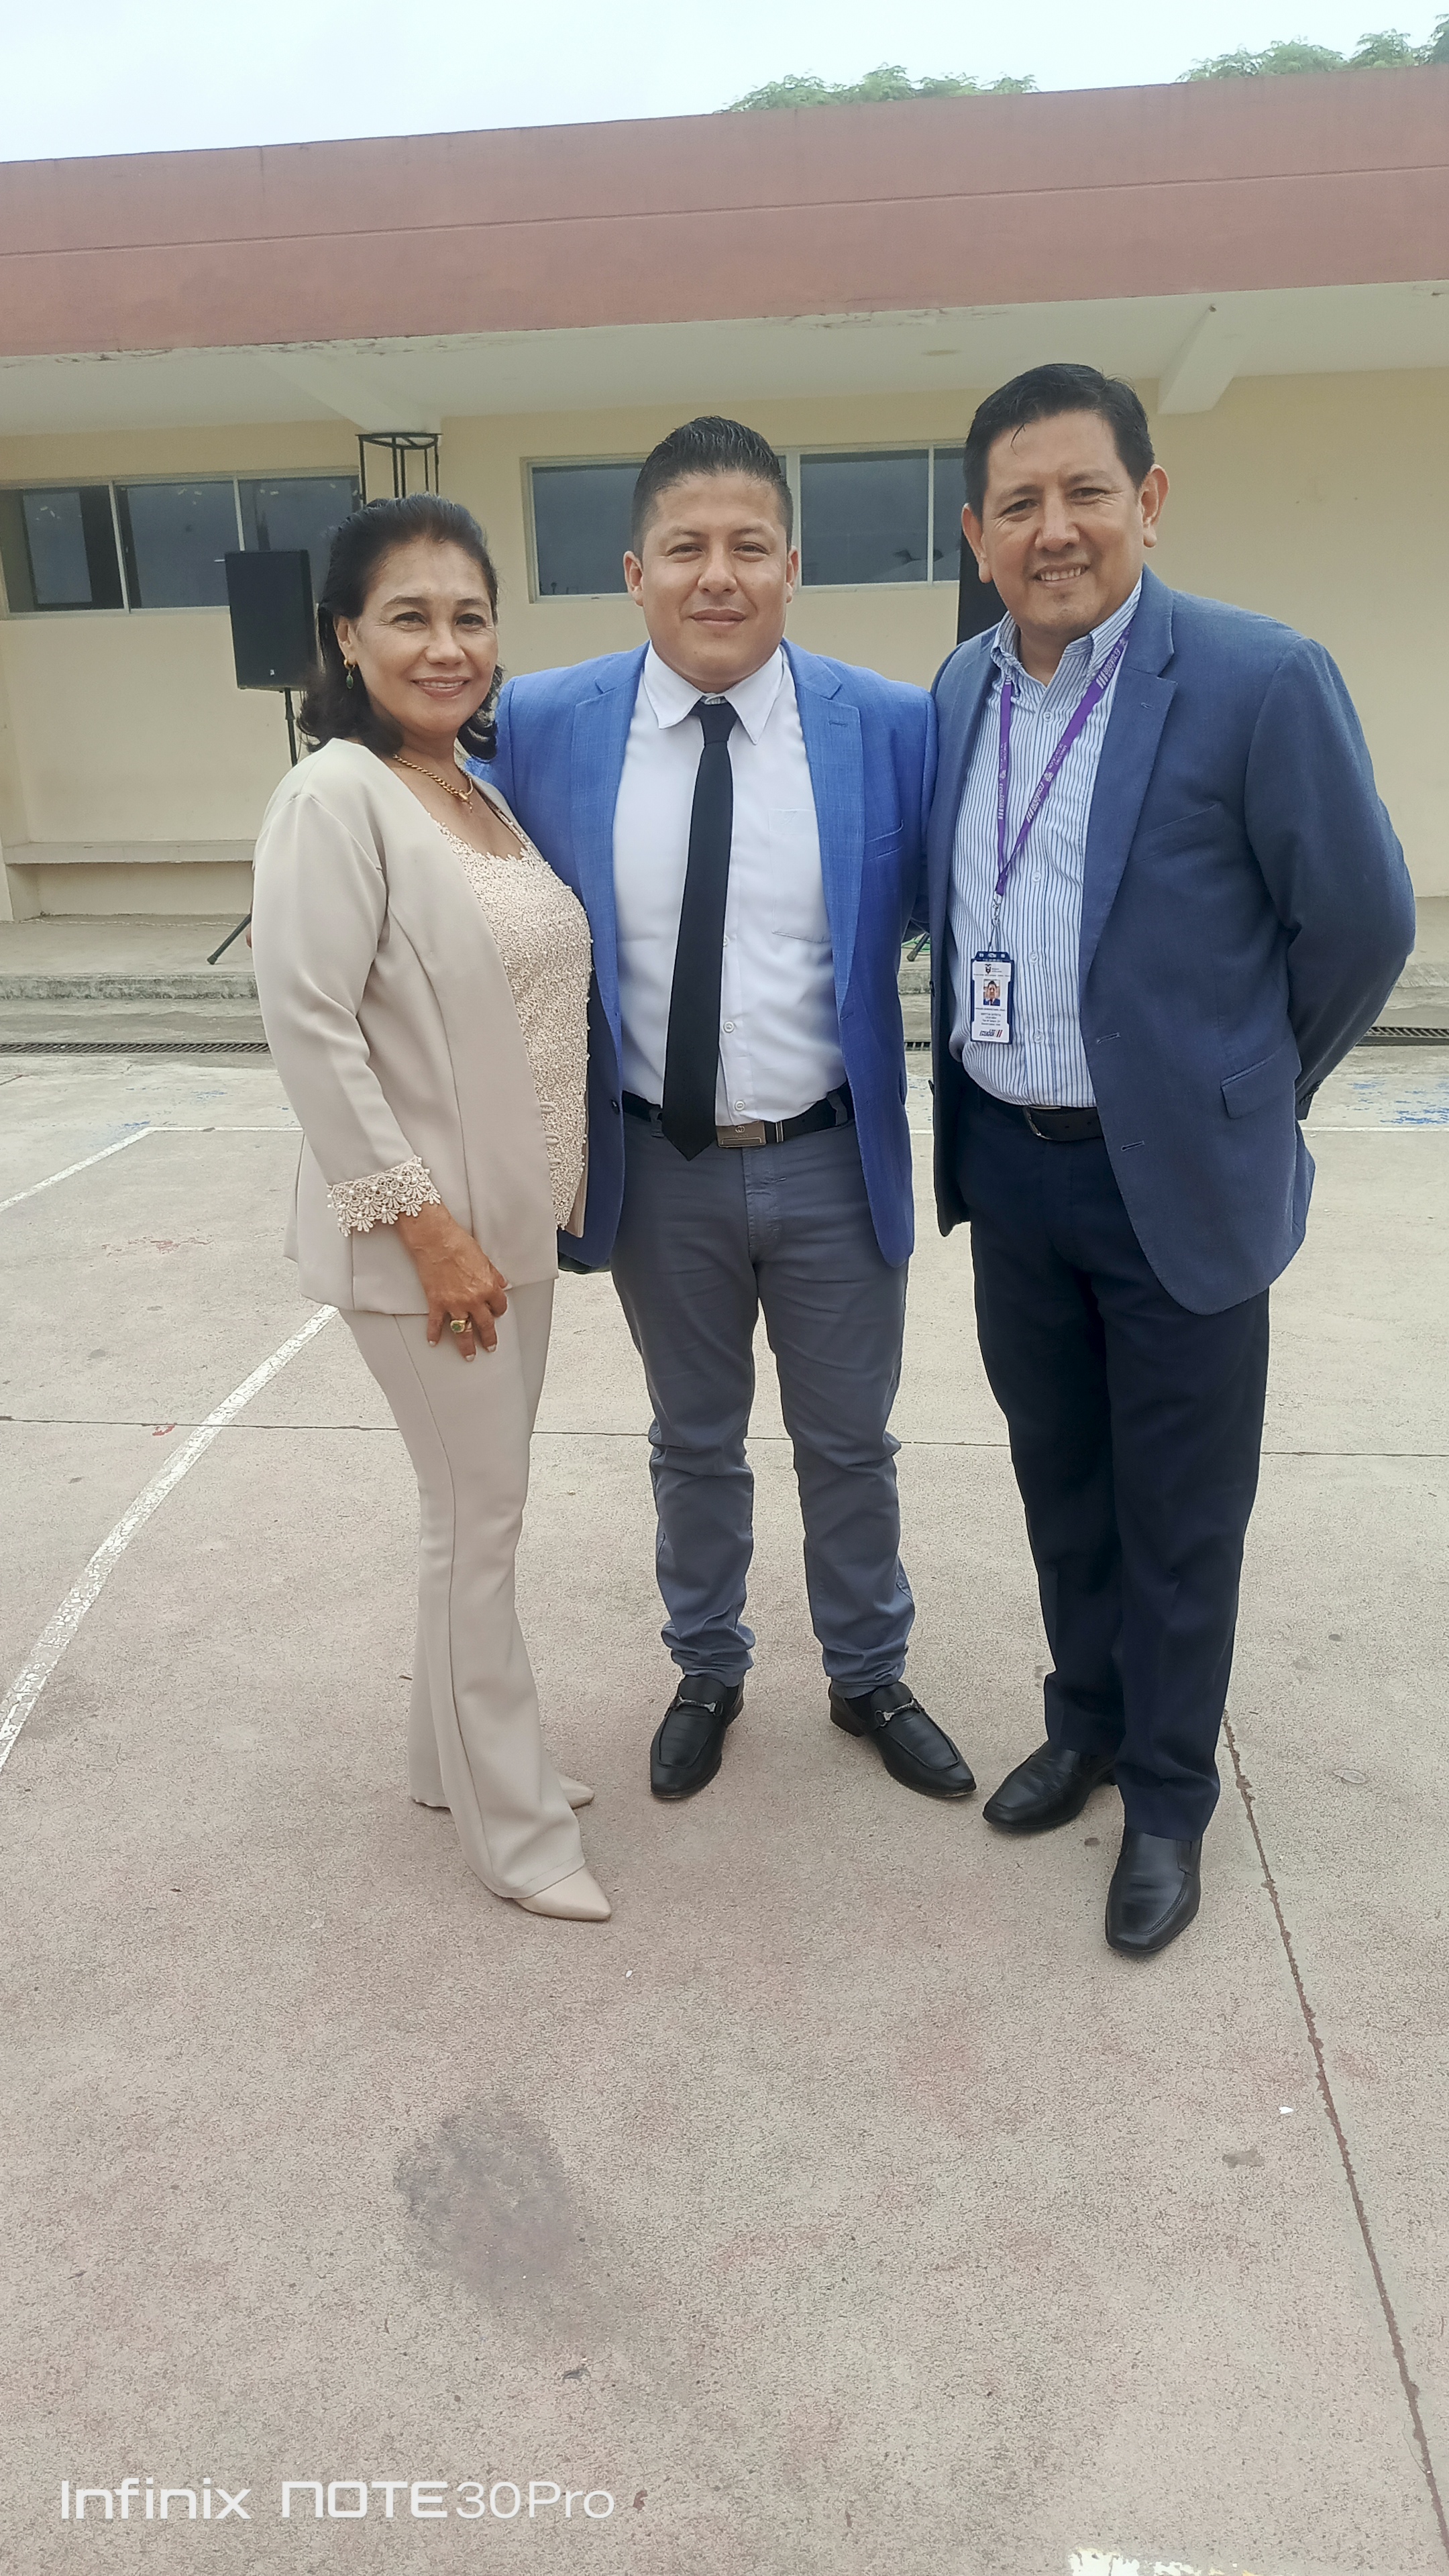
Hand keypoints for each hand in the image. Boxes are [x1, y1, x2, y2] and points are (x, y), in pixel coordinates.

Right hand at [394, 1202, 507, 1358]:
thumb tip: (501, 1282)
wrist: (435, 1240)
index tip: (497, 1313)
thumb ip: (493, 1274)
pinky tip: (434, 1341)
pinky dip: (434, 1334)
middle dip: (488, 1338)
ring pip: (464, 1331)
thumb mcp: (484, 1258)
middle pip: (485, 1325)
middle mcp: (473, 1299)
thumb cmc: (458, 1243)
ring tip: (469, 1355)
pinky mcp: (436, 1303)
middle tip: (489, 1347)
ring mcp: (454, 1304)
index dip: (499, 1310)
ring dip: (466, 1346)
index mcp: (488, 1287)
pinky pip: (436, 1324)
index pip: (499, 1306)